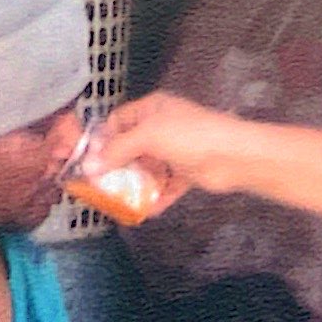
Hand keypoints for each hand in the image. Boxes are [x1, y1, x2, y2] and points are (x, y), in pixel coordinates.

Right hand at [91, 93, 255, 213]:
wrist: (233, 156)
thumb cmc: (189, 136)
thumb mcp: (148, 136)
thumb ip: (118, 149)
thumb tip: (89, 164)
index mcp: (152, 109)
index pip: (118, 121)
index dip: (102, 139)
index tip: (88, 161)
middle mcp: (161, 127)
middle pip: (130, 147)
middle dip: (116, 166)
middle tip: (98, 186)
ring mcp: (174, 151)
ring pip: (147, 168)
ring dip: (134, 185)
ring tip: (117, 202)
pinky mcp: (186, 172)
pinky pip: (165, 186)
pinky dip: (156, 198)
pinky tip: (144, 212)